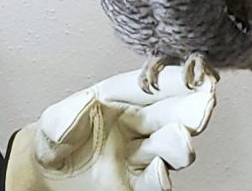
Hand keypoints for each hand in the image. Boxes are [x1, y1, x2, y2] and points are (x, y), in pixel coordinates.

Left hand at [4, 67, 215, 189]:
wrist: (45, 170)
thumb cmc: (54, 135)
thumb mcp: (54, 119)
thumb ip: (70, 112)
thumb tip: (89, 101)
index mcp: (122, 98)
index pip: (153, 85)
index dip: (175, 79)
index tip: (194, 72)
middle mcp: (137, 124)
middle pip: (171, 114)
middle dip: (191, 107)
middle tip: (206, 100)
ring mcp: (139, 154)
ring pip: (168, 146)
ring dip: (179, 141)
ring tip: (184, 135)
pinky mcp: (134, 183)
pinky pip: (151, 181)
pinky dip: (158, 177)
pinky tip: (161, 170)